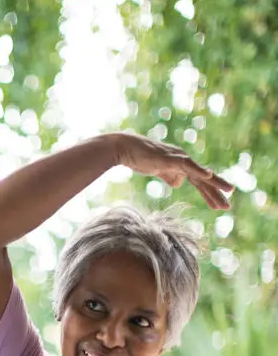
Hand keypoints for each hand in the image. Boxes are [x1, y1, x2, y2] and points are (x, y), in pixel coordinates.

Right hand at [113, 132, 232, 209]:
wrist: (126, 149)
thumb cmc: (139, 159)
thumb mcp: (158, 171)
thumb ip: (169, 176)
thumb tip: (179, 183)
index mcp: (181, 165)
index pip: (199, 182)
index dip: (209, 193)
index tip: (219, 205)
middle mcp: (184, 160)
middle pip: (204, 179)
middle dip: (216, 192)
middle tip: (228, 206)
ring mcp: (179, 158)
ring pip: (200, 173)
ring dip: (215, 183)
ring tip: (229, 191)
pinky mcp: (171, 158)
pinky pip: (188, 166)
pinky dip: (199, 171)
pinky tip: (209, 176)